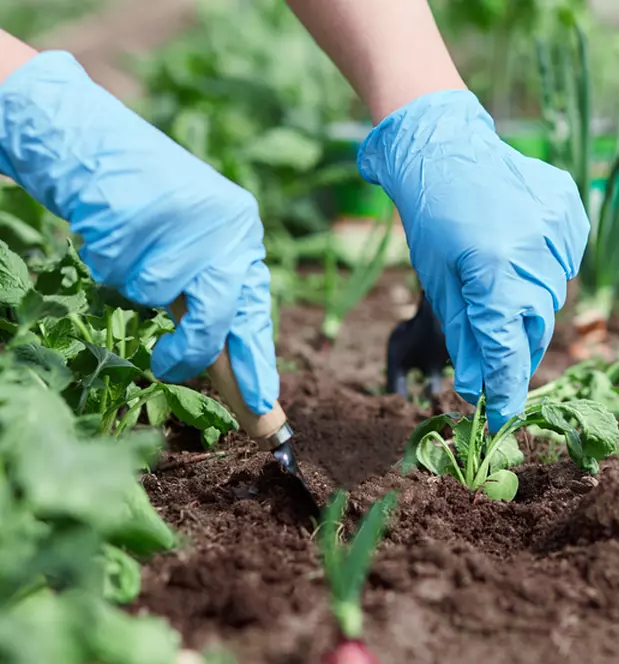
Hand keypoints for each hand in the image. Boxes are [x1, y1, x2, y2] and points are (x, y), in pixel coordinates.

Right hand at [0, 51, 277, 414]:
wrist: (94, 145)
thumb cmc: (145, 210)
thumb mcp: (191, 251)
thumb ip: (212, 302)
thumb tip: (231, 374)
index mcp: (244, 236)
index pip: (255, 312)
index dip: (256, 364)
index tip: (264, 410)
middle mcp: (230, 224)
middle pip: (218, 312)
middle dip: (191, 349)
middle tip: (167, 367)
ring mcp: (189, 216)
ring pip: (160, 292)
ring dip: (134, 284)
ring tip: (131, 247)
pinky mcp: (146, 208)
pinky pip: (122, 269)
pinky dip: (109, 260)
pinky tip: (112, 228)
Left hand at [358, 90, 587, 429]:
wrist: (444, 146)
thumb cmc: (432, 217)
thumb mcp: (440, 282)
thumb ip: (466, 335)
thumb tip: (478, 386)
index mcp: (493, 271)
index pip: (508, 349)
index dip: (505, 388)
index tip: (500, 415)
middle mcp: (533, 252)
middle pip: (537, 326)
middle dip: (516, 347)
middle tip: (499, 355)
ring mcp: (557, 228)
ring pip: (553, 295)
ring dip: (530, 303)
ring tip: (501, 279)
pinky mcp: (570, 211)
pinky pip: (566, 260)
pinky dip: (546, 267)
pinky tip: (519, 248)